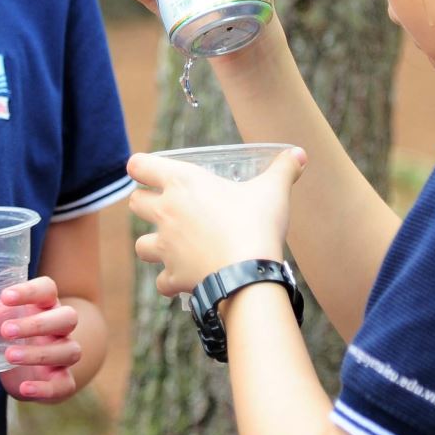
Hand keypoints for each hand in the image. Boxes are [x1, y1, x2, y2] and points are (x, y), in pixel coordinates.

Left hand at [0, 275, 81, 402]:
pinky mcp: (62, 382)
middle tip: (4, 330)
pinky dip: (45, 388)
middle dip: (36, 323)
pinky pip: (64, 384)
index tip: (4, 296)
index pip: (48, 288)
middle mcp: (59, 328)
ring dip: (40, 353)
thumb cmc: (5, 334)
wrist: (25, 370)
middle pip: (67, 317)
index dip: (31, 291)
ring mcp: (64, 354)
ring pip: (69, 350)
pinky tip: (23, 388)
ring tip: (8, 356)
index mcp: (44, 305)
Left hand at [128, 146, 305, 296]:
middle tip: (165, 207)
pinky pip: (162, 280)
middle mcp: (166, 212)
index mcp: (182, 183)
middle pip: (134, 203)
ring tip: (172, 246)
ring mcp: (166, 247)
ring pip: (140, 245)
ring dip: (153, 245)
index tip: (149, 170)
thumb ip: (284, 169)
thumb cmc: (256, 224)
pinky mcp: (172, 276)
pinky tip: (186, 277)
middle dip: (145, 204)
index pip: (139, 165)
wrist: (248, 274)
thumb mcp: (273, 190)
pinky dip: (171, 280)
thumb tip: (300, 153)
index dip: (141, 167)